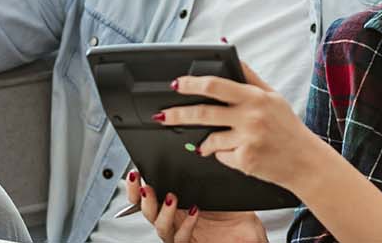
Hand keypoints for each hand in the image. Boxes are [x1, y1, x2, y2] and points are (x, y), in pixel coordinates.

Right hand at [122, 171, 266, 242]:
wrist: (246, 235)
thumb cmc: (231, 214)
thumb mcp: (217, 187)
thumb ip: (205, 172)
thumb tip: (200, 149)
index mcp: (173, 204)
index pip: (146, 195)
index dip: (136, 186)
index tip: (135, 172)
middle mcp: (173, 219)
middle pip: (146, 211)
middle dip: (141, 198)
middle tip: (145, 186)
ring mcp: (179, 233)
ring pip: (160, 226)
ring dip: (163, 211)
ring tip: (171, 198)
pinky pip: (181, 238)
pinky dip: (186, 225)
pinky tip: (194, 212)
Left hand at [159, 63, 325, 189]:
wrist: (306, 162)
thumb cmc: (288, 128)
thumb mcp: (272, 96)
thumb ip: (248, 75)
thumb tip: (225, 48)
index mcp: (255, 97)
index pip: (215, 86)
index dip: (191, 84)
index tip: (176, 84)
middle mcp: (251, 118)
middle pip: (203, 113)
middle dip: (177, 115)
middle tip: (162, 116)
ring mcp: (247, 141)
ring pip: (209, 139)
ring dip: (204, 142)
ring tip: (208, 142)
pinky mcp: (245, 161)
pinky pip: (220, 156)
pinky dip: (221, 154)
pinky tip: (237, 152)